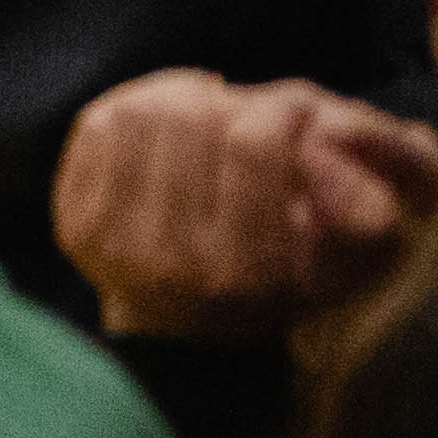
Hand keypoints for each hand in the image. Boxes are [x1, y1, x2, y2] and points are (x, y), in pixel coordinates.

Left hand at [53, 73, 437, 337]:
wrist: (192, 338)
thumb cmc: (282, 284)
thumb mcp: (345, 262)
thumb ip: (363, 205)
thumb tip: (357, 135)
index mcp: (247, 272)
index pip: (254, 144)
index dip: (282, 110)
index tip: (294, 109)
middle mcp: (173, 261)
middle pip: (193, 119)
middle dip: (232, 102)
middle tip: (249, 112)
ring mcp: (114, 243)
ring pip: (143, 113)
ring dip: (184, 99)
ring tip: (211, 115)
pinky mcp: (74, 225)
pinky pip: (101, 125)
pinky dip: (140, 109)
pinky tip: (169, 129)